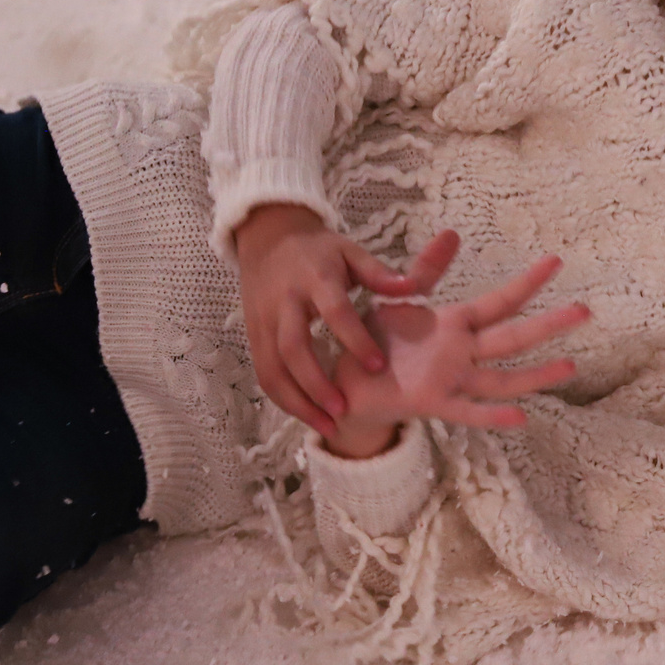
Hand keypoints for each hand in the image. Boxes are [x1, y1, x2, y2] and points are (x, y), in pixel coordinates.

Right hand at [227, 204, 459, 440]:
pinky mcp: (253, 335)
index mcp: (315, 278)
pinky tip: (309, 416)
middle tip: (344, 410)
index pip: (335, 311)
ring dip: (297, 401)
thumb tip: (411, 287)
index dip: (355, 339)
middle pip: (293, 348)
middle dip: (317, 383)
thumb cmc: (319, 250)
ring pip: (272, 368)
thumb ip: (379, 273)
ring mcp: (264, 321)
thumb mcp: (350, 252)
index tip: (378, 366)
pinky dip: (283, 399)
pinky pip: (264, 373)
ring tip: (329, 427)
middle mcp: (285, 302)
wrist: (268, 237)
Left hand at [325, 254, 590, 458]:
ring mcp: (452, 379)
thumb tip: (453, 232)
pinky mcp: (432, 402)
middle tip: (585, 311)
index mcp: (455, 324)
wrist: (347, 381)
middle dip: (548, 324)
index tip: (556, 261)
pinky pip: (467, 411)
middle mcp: (462, 352)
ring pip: (502, 378)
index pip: (500, 301)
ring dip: (536, 374)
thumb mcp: (400, 297)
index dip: (527, 282)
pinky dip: (492, 416)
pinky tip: (521, 417)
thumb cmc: (377, 340)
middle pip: (513, 337)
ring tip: (570, 367)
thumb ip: (427, 270)